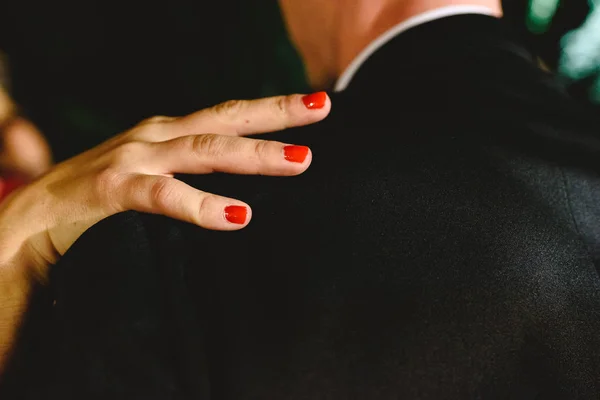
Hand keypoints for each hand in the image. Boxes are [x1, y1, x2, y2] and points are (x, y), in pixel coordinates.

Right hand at [0, 91, 329, 368]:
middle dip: (276, 113)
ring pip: (203, 150)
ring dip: (253, 154)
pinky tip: (236, 216)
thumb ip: (189, 174)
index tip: (316, 104)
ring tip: (299, 161)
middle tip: (323, 108)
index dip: (272, 108)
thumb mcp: (152, 176)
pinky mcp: (110, 188)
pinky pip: (161, 194)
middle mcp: (156, 137)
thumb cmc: (97, 198)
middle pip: (225, 119)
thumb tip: (245, 194)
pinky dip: (199, 204)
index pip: (228, 115)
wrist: (29, 216)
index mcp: (168, 135)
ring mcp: (133, 158)